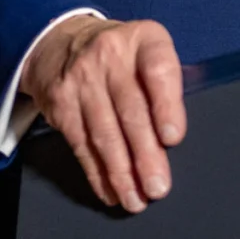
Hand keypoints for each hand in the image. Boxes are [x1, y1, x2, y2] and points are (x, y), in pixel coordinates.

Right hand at [18, 15, 186, 212]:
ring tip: (136, 199)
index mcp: (143, 39)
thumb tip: (178, 137)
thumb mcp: (148, 50)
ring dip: (121, 172)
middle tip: (158, 186)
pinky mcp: (61, 103)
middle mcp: (110, 55)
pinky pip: (81, 144)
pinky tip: (111, 192)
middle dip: (145, 154)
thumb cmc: (121, 56)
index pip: (157, 70)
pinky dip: (97, 173)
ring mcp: (81, 79)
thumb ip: (168, 83)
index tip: (173, 138)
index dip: (166, 105)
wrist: (61, 42)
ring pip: (104, 133)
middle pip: (130, 110)